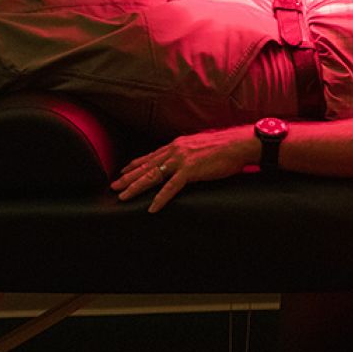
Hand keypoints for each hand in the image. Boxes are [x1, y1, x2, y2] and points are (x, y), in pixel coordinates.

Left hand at [111, 126, 256, 212]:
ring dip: (136, 187)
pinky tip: (152, 208)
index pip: (152, 155)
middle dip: (129, 177)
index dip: (137, 164)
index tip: (124, 170)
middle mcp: (176, 150)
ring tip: (123, 196)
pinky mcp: (190, 171)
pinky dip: (160, 198)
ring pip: (153, 176)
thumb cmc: (226, 146)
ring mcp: (182, 160)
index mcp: (179, 144)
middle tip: (113, 186)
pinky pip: (171, 188)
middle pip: (147, 166)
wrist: (239, 144)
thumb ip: (191, 152)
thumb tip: (187, 159)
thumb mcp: (202, 146)